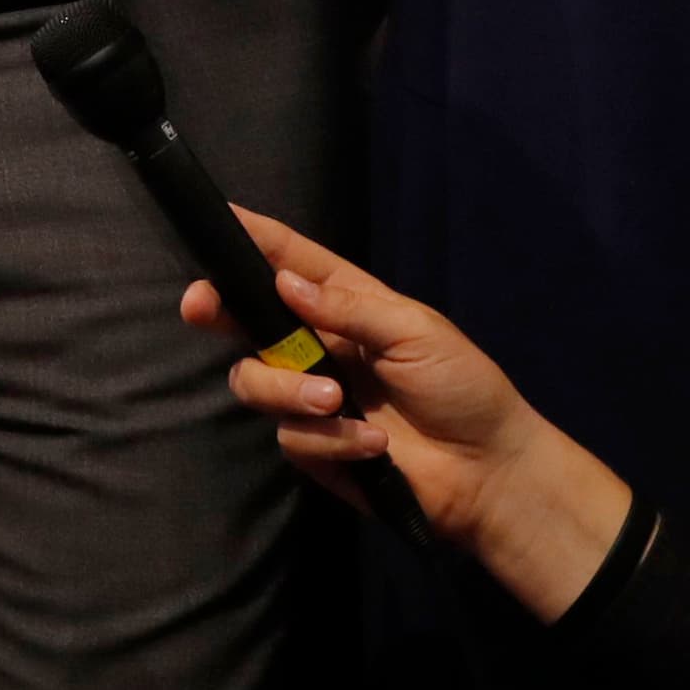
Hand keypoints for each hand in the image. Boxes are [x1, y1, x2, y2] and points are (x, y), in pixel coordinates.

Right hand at [183, 207, 633, 621]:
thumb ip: (347, 308)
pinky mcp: (314, 446)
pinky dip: (330, 439)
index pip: (289, 261)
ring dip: (287, 389)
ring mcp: (310, 396)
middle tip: (201, 307)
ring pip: (253, 380)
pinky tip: (373, 445)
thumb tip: (282, 284)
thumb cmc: (463, 387)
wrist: (488, 472)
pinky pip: (289, 435)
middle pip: (245, 317)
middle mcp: (317, 344)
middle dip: (217, 307)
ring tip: (335, 402)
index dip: (251, 238)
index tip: (215, 217)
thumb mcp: (414, 332)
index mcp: (345, 303)